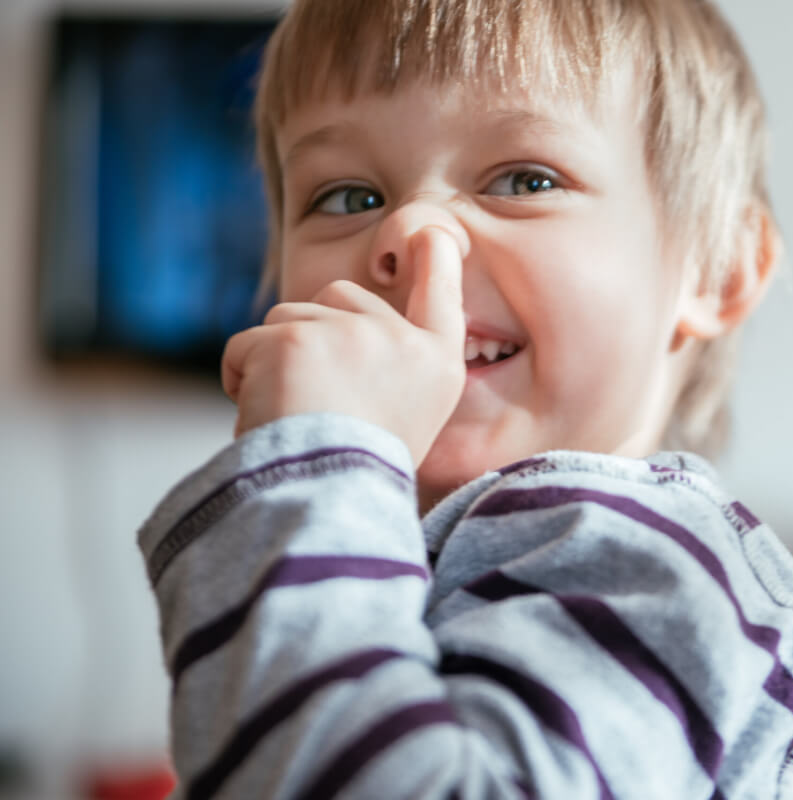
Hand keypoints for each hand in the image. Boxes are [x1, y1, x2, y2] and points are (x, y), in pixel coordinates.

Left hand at [221, 227, 465, 465]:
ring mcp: (349, 333)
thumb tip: (343, 325)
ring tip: (291, 417)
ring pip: (286, 318)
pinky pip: (244, 346)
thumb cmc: (362, 473)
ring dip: (274, 361)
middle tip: (317, 399)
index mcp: (437, 364)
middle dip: (315, 332)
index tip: (429, 233)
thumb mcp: (406, 419)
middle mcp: (400, 340)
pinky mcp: (294, 338)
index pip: (441, 294)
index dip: (434, 257)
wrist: (328, 499)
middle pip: (340, 297)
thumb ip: (390, 369)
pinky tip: (262, 417)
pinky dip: (239, 378)